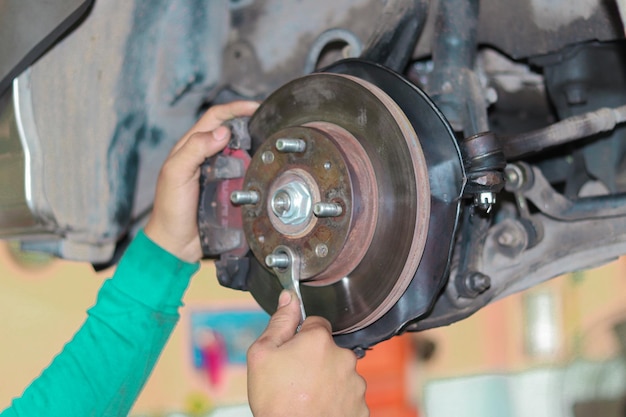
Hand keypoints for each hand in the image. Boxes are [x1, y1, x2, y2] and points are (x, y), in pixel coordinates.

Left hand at [145, 101, 258, 262]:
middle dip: (250, 125)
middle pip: (232, 132)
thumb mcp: (176, 174)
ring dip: (255, 148)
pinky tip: (265, 170)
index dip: (236, 109)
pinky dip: (255, 169)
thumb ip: (194, 149)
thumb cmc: (170, 209)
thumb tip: (222, 132)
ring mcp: (218, 173)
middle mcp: (206, 157)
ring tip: (270, 147)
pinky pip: (245, 174)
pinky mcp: (228, 190)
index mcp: (191, 146)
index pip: (215, 117)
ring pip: (241, 152)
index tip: (256, 108)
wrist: (176, 244)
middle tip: (269, 127)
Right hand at [247, 291, 368, 416]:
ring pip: (339, 372)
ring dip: (327, 380)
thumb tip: (289, 298)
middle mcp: (344, 357)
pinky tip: (319, 408)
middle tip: (295, 378)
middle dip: (315, 359)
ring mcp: (355, 383)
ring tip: (306, 396)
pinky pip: (347, 396)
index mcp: (320, 340)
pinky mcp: (360, 406)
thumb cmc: (276, 400)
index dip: (300, 336)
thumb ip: (279, 322)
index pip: (315, 323)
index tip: (292, 352)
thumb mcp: (262, 354)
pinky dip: (336, 401)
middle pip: (329, 349)